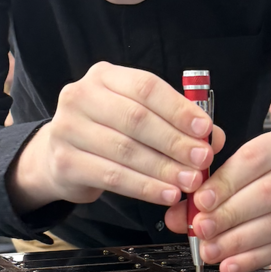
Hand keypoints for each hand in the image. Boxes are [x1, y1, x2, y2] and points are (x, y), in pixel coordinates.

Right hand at [7, 63, 224, 213]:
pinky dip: (144, 187)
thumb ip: (175, 122)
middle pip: (136, 119)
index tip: (205, 129)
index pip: (146, 87)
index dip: (178, 109)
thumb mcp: (137, 115)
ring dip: (164, 169)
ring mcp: (67, 129)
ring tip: (190, 181)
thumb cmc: (107, 130)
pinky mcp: (64, 162)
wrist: (57, 155)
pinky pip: (112, 177)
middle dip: (175, 142)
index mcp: (104, 76)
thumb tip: (214, 138)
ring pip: (126, 150)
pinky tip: (167, 194)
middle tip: (203, 160)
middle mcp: (81, 96)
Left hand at [164, 128, 270, 271]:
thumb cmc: (266, 180)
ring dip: (238, 241)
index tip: (200, 202)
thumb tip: (178, 216)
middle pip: (267, 193)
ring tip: (211, 251)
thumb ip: (206, 192)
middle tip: (202, 230)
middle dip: (229, 215)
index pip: (254, 159)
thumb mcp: (238, 175)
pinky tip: (232, 264)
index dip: (225, 182)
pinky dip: (253, 259)